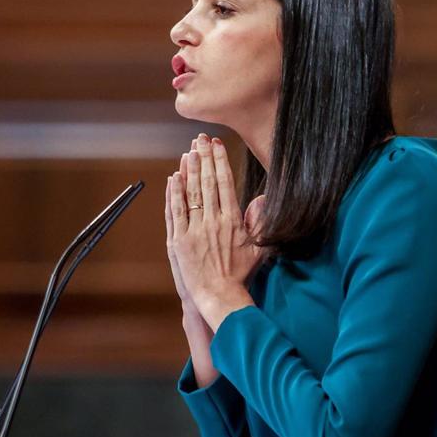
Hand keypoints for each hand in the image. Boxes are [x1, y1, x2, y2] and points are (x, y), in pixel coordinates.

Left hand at [168, 133, 265, 330]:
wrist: (219, 297)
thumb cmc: (240, 275)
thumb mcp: (259, 248)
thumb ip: (260, 223)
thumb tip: (262, 199)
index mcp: (232, 221)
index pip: (225, 184)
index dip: (220, 162)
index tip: (217, 145)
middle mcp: (213, 222)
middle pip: (207, 183)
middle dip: (204, 158)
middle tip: (200, 139)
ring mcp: (194, 231)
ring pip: (191, 194)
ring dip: (189, 171)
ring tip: (188, 151)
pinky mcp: (178, 241)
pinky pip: (175, 212)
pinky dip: (174, 194)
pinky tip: (173, 178)